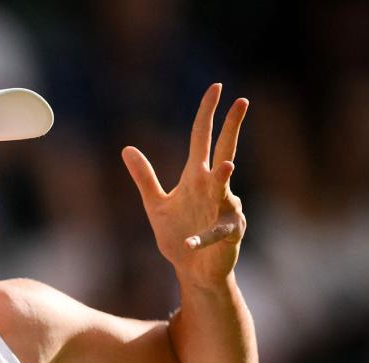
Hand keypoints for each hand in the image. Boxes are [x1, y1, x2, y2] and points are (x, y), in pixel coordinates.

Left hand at [122, 84, 248, 286]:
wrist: (192, 269)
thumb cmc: (178, 235)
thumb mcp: (155, 204)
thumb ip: (144, 177)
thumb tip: (127, 148)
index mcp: (197, 177)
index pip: (203, 138)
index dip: (207, 114)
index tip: (216, 88)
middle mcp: (214, 188)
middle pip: (226, 151)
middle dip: (232, 128)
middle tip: (241, 101)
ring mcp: (224, 209)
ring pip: (226, 190)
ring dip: (224, 180)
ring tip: (225, 168)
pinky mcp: (227, 235)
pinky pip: (215, 233)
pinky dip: (202, 238)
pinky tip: (191, 242)